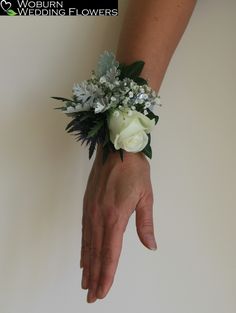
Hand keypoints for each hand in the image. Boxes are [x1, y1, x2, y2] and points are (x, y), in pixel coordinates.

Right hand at [80, 146, 156, 302]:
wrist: (117, 149)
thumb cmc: (134, 171)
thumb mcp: (146, 196)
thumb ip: (145, 223)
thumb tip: (151, 246)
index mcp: (115, 216)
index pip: (110, 252)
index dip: (107, 274)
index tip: (102, 291)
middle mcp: (99, 216)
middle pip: (96, 252)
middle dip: (94, 276)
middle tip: (91, 295)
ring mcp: (90, 210)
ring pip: (87, 244)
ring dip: (87, 264)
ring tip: (85, 281)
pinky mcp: (87, 204)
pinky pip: (84, 231)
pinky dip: (83, 247)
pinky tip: (83, 256)